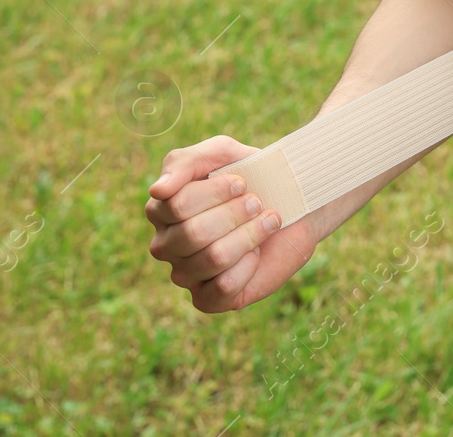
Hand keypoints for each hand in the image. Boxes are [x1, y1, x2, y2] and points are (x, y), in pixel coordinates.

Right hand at [145, 135, 317, 312]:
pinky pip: (223, 288)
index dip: (217, 192)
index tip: (242, 182)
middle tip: (257, 203)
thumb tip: (158, 191)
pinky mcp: (208, 299)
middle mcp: (166, 245)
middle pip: (193, 233)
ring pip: (212, 259)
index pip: (176, 205)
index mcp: (161, 211)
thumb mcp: (222, 153)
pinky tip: (256, 254)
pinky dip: (249, 265)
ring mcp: (185, 274)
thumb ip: (185, 162)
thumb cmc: (253, 176)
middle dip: (236, 214)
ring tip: (267, 222)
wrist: (294, 205)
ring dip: (250, 235)